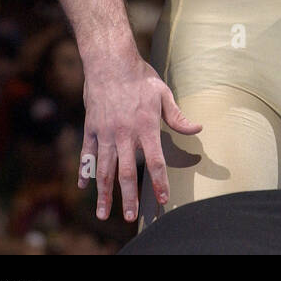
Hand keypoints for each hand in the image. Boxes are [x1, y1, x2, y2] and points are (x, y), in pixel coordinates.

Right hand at [80, 55, 200, 221]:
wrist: (110, 62)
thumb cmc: (140, 77)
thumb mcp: (163, 93)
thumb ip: (178, 116)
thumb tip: (197, 128)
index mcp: (145, 126)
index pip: (154, 161)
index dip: (159, 182)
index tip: (162, 199)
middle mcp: (124, 134)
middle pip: (126, 172)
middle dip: (129, 197)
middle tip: (131, 218)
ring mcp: (105, 132)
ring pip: (104, 168)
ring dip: (104, 192)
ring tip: (104, 213)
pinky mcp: (91, 128)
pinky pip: (87, 154)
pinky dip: (85, 171)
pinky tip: (84, 186)